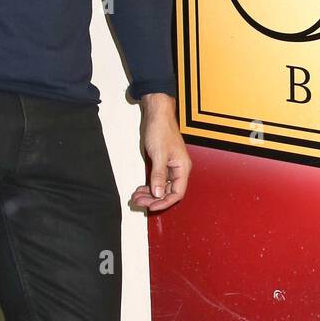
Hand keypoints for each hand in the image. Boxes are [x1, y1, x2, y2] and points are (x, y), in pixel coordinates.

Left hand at [129, 93, 189, 212]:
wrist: (157, 114)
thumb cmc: (161, 130)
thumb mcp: (159, 154)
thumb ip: (159, 175)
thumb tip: (157, 193)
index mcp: (183, 167)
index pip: (177, 193)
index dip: (164, 202)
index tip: (151, 206)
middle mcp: (179, 169)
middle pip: (168, 192)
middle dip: (153, 199)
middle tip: (138, 202)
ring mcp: (170, 167)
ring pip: (161, 188)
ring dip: (150, 194)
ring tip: (136, 197)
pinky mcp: (163, 163)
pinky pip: (157, 180)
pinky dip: (149, 186)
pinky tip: (140, 189)